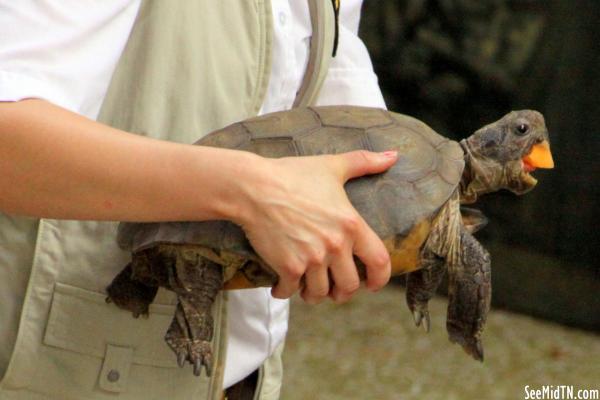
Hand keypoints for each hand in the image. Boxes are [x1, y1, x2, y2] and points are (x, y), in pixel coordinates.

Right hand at [235, 150, 397, 303]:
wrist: (254, 187)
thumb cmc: (291, 174)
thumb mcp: (331, 166)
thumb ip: (365, 162)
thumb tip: (393, 156)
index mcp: (351, 224)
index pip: (379, 262)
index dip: (379, 279)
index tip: (372, 285)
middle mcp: (335, 245)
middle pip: (349, 285)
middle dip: (342, 292)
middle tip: (334, 290)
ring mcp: (312, 259)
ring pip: (320, 293)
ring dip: (314, 295)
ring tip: (308, 289)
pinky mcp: (288, 267)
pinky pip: (291, 292)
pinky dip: (285, 292)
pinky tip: (282, 286)